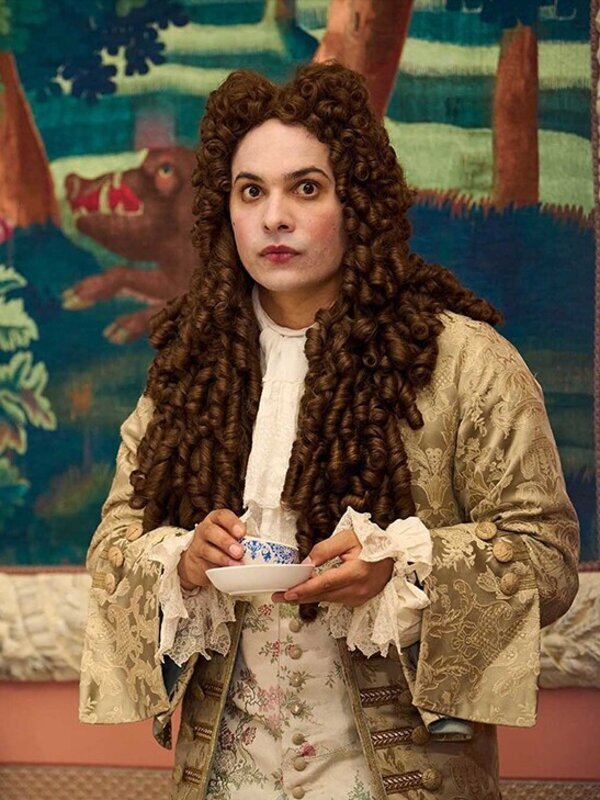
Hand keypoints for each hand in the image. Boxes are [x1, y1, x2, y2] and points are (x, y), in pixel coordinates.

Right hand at [178, 509, 245, 589]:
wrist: (199, 561)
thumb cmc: (220, 545)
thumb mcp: (230, 536)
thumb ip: (241, 538)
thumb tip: (259, 545)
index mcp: (216, 519)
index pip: (222, 516)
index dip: (232, 523)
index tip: (242, 532)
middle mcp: (205, 529)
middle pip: (211, 531)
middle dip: (226, 541)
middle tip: (239, 551)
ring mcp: (198, 545)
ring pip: (206, 549)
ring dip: (223, 557)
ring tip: (236, 564)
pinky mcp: (196, 561)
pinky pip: (205, 564)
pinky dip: (217, 567)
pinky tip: (227, 571)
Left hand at [272, 530, 393, 606]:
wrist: (395, 554)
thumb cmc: (372, 542)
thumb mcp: (347, 537)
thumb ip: (325, 549)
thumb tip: (306, 563)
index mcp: (356, 572)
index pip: (325, 584)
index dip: (304, 589)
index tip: (288, 593)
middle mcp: (358, 589)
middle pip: (323, 596)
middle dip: (299, 596)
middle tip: (279, 596)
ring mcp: (360, 597)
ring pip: (328, 600)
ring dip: (309, 597)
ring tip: (291, 593)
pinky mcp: (360, 600)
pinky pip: (336, 600)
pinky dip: (323, 596)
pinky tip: (311, 591)